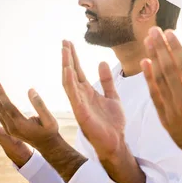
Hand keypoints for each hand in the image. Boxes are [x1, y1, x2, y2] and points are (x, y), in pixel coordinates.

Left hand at [0, 77, 59, 152]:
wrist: (47, 145)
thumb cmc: (50, 131)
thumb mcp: (49, 119)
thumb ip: (39, 104)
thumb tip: (30, 90)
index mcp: (20, 124)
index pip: (7, 106)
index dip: (2, 94)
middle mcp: (11, 127)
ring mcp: (9, 129)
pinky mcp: (8, 128)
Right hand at [61, 40, 125, 160]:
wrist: (117, 141)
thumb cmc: (114, 122)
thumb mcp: (113, 96)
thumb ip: (107, 81)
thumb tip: (102, 62)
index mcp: (88, 92)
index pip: (78, 71)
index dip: (74, 57)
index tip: (69, 42)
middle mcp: (81, 96)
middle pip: (72, 73)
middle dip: (68, 57)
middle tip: (64, 41)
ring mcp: (80, 103)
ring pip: (69, 81)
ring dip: (67, 66)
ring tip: (65, 50)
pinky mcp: (81, 112)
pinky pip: (73, 96)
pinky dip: (70, 83)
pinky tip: (68, 71)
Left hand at [141, 27, 181, 182]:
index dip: (176, 48)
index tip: (169, 33)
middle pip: (168, 70)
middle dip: (160, 48)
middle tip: (154, 30)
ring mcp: (172, 112)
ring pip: (159, 81)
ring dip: (153, 59)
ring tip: (148, 42)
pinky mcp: (165, 119)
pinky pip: (155, 95)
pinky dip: (149, 79)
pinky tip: (145, 64)